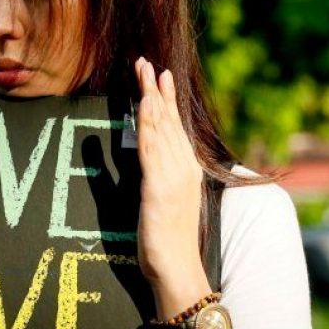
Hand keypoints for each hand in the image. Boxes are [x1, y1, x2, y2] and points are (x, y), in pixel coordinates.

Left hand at [134, 57, 207, 308]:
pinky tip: (143, 110)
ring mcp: (172, 176)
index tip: (160, 75)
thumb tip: (147, 152)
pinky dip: (148, 128)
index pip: (175, 125)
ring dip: (151, 101)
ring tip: (145, 76)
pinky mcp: (159, 188)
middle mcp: (182, 167)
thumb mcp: (164, 196)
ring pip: (161, 130)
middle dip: (155, 90)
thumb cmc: (168, 234)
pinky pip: (151, 152)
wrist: (176, 265)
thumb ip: (157, 172)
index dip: (166, 98)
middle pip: (168, 120)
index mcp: (185, 168)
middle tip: (146, 63)